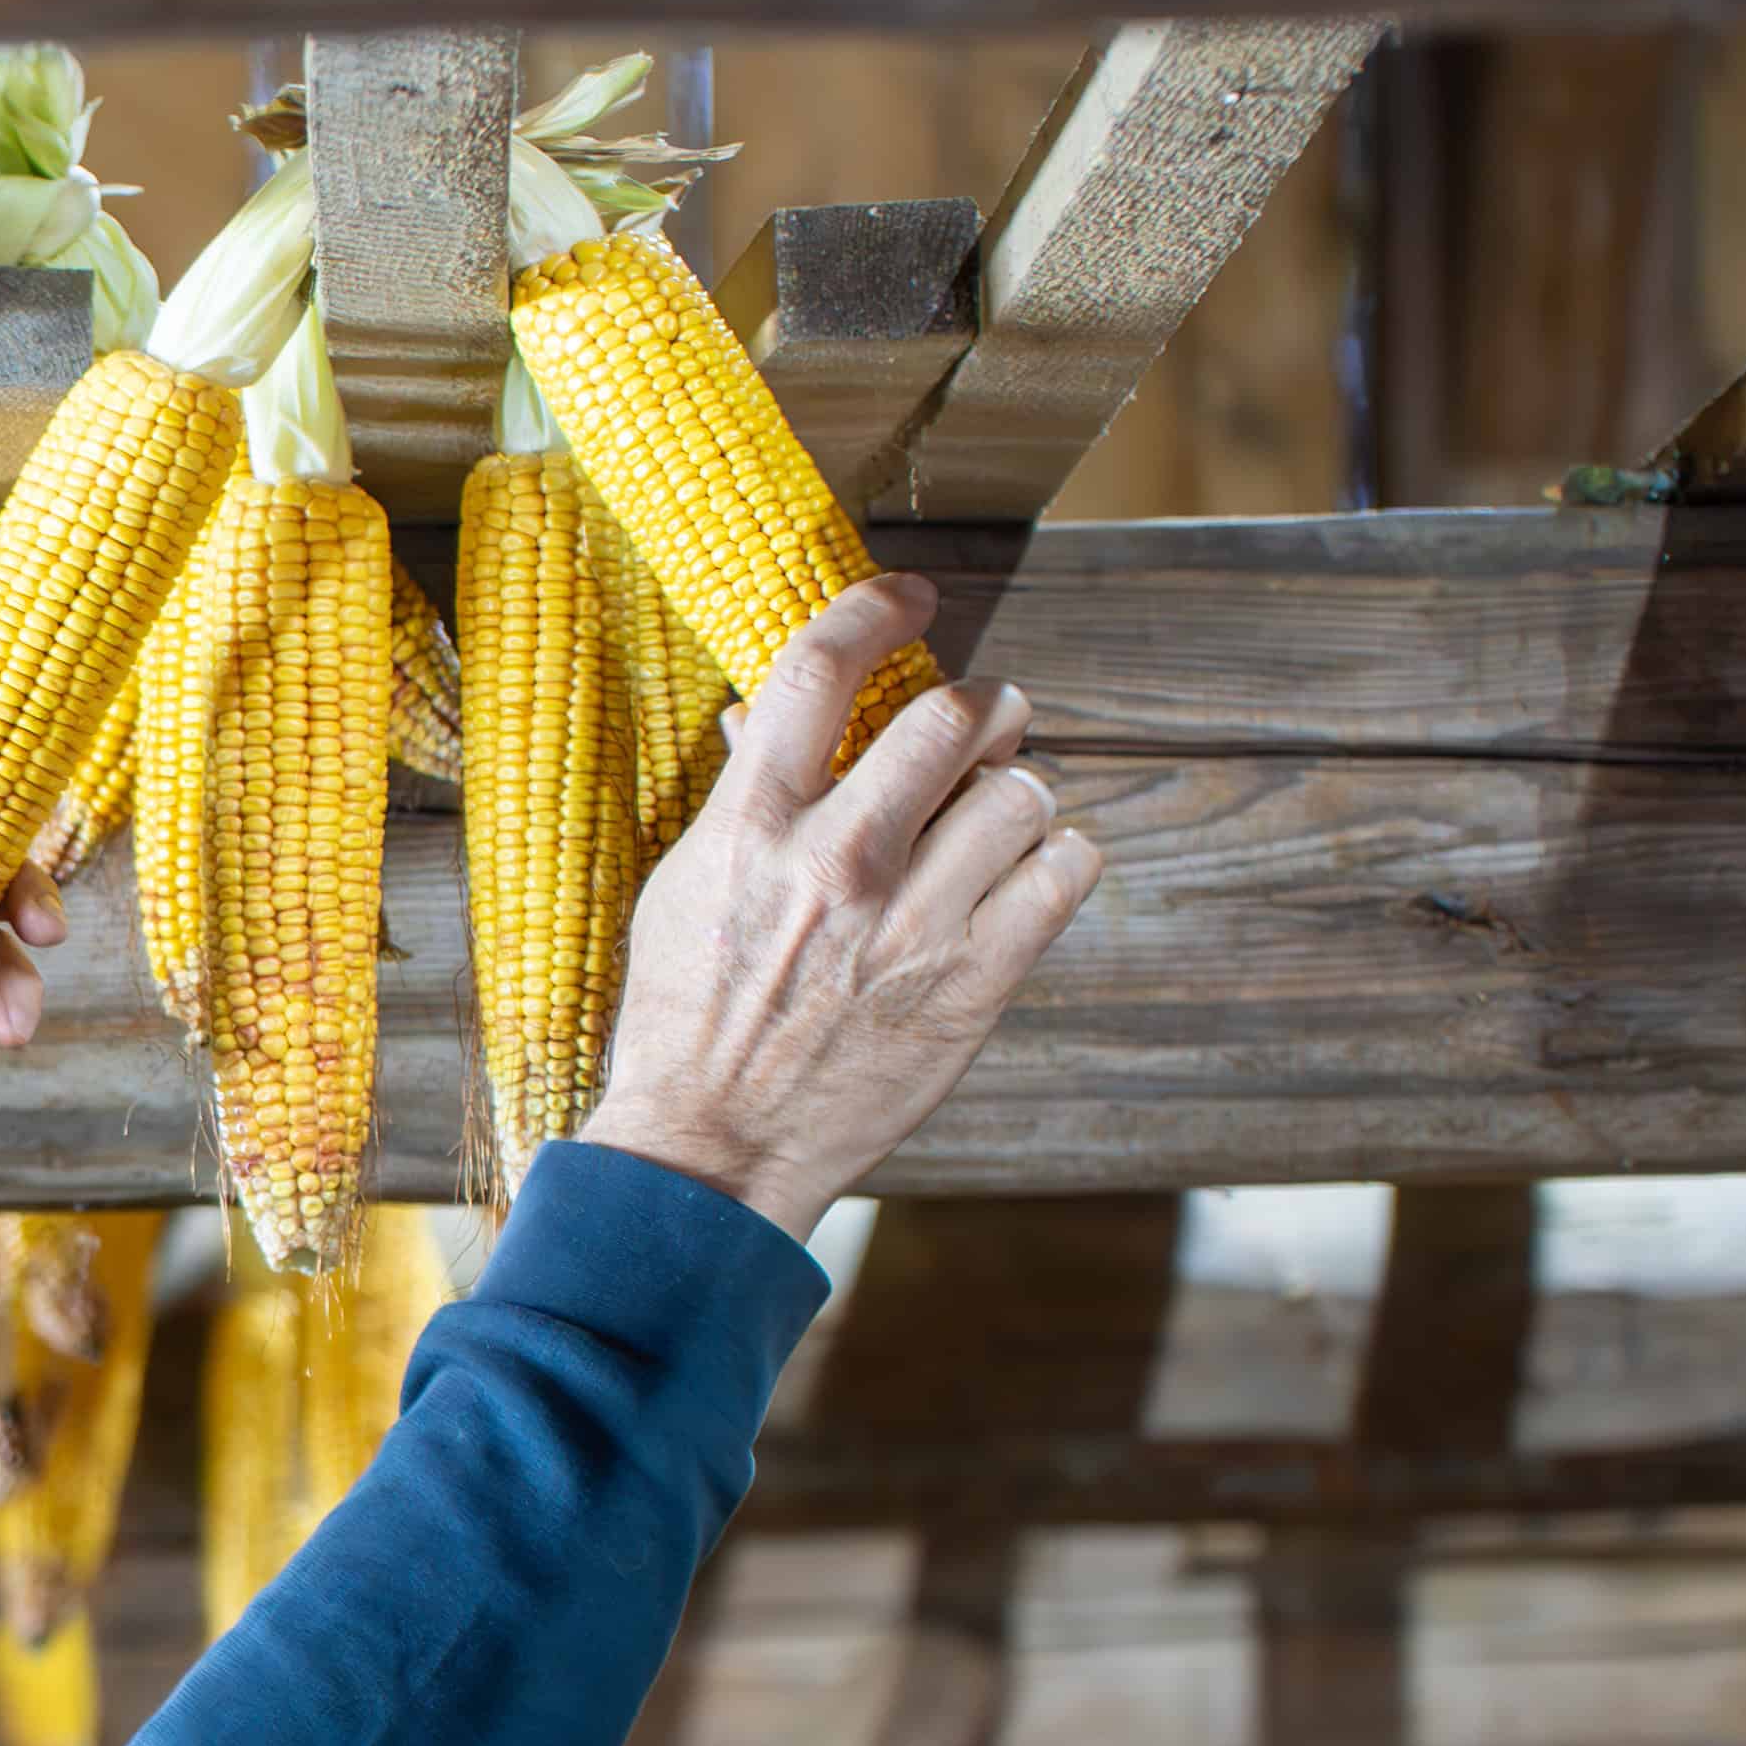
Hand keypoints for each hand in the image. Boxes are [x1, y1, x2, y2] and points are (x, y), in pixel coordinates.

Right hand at [576, 575, 1094, 1239]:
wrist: (713, 1149)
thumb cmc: (685, 1021)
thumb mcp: (682, 892)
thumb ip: (738, 802)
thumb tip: (765, 716)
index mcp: (751, 828)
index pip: (818, 668)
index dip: (876, 608)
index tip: (910, 596)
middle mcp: (837, 860)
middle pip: (950, 716)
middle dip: (983, 705)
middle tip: (986, 721)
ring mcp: (912, 924)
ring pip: (1021, 791)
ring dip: (1020, 789)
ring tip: (1001, 814)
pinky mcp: (972, 984)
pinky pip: (1063, 873)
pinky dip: (1059, 857)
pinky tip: (1030, 871)